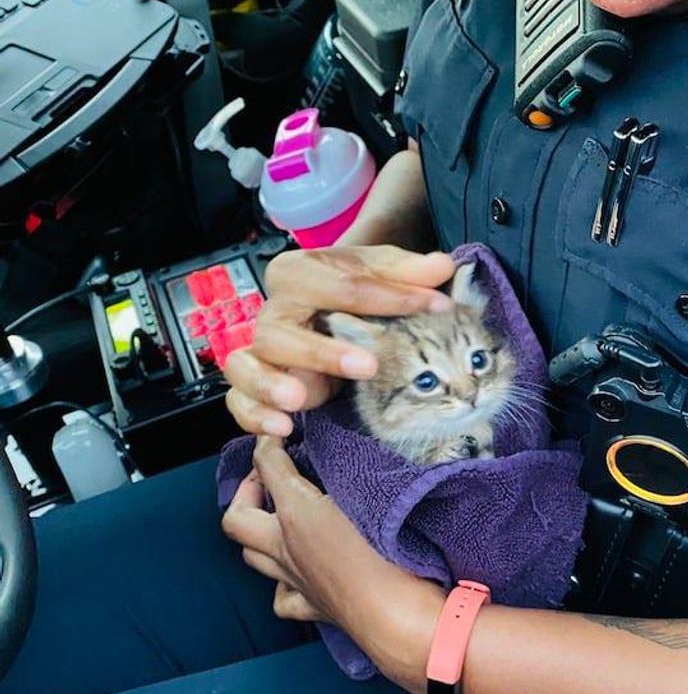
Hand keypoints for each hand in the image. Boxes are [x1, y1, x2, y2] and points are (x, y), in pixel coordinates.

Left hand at [221, 437, 442, 689]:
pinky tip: (296, 571)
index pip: (267, 466)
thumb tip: (347, 452)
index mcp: (297, 514)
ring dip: (257, 534)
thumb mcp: (373, 493)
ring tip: (277, 517)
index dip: (268, 442)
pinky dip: (282, 582)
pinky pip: (283, 597)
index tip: (279, 432)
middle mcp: (286, 548)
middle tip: (268, 476)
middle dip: (246, 492)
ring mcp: (296, 581)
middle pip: (236, 519)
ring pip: (251, 558)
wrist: (402, 616)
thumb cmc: (393, 554)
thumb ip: (351, 469)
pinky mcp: (314, 608)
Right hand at [224, 245, 455, 435]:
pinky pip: (239, 402)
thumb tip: (442, 266)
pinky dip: (254, 416)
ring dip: (270, 384)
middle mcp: (273, 310)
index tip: (436, 306)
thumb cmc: (351, 291)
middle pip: (280, 329)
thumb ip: (409, 273)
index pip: (343, 284)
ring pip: (245, 365)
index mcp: (299, 272)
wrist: (327, 307)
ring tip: (299, 400)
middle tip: (368, 366)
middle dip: (322, 351)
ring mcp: (260, 350)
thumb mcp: (381, 275)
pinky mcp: (254, 385)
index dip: (393, 297)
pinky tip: (283, 427)